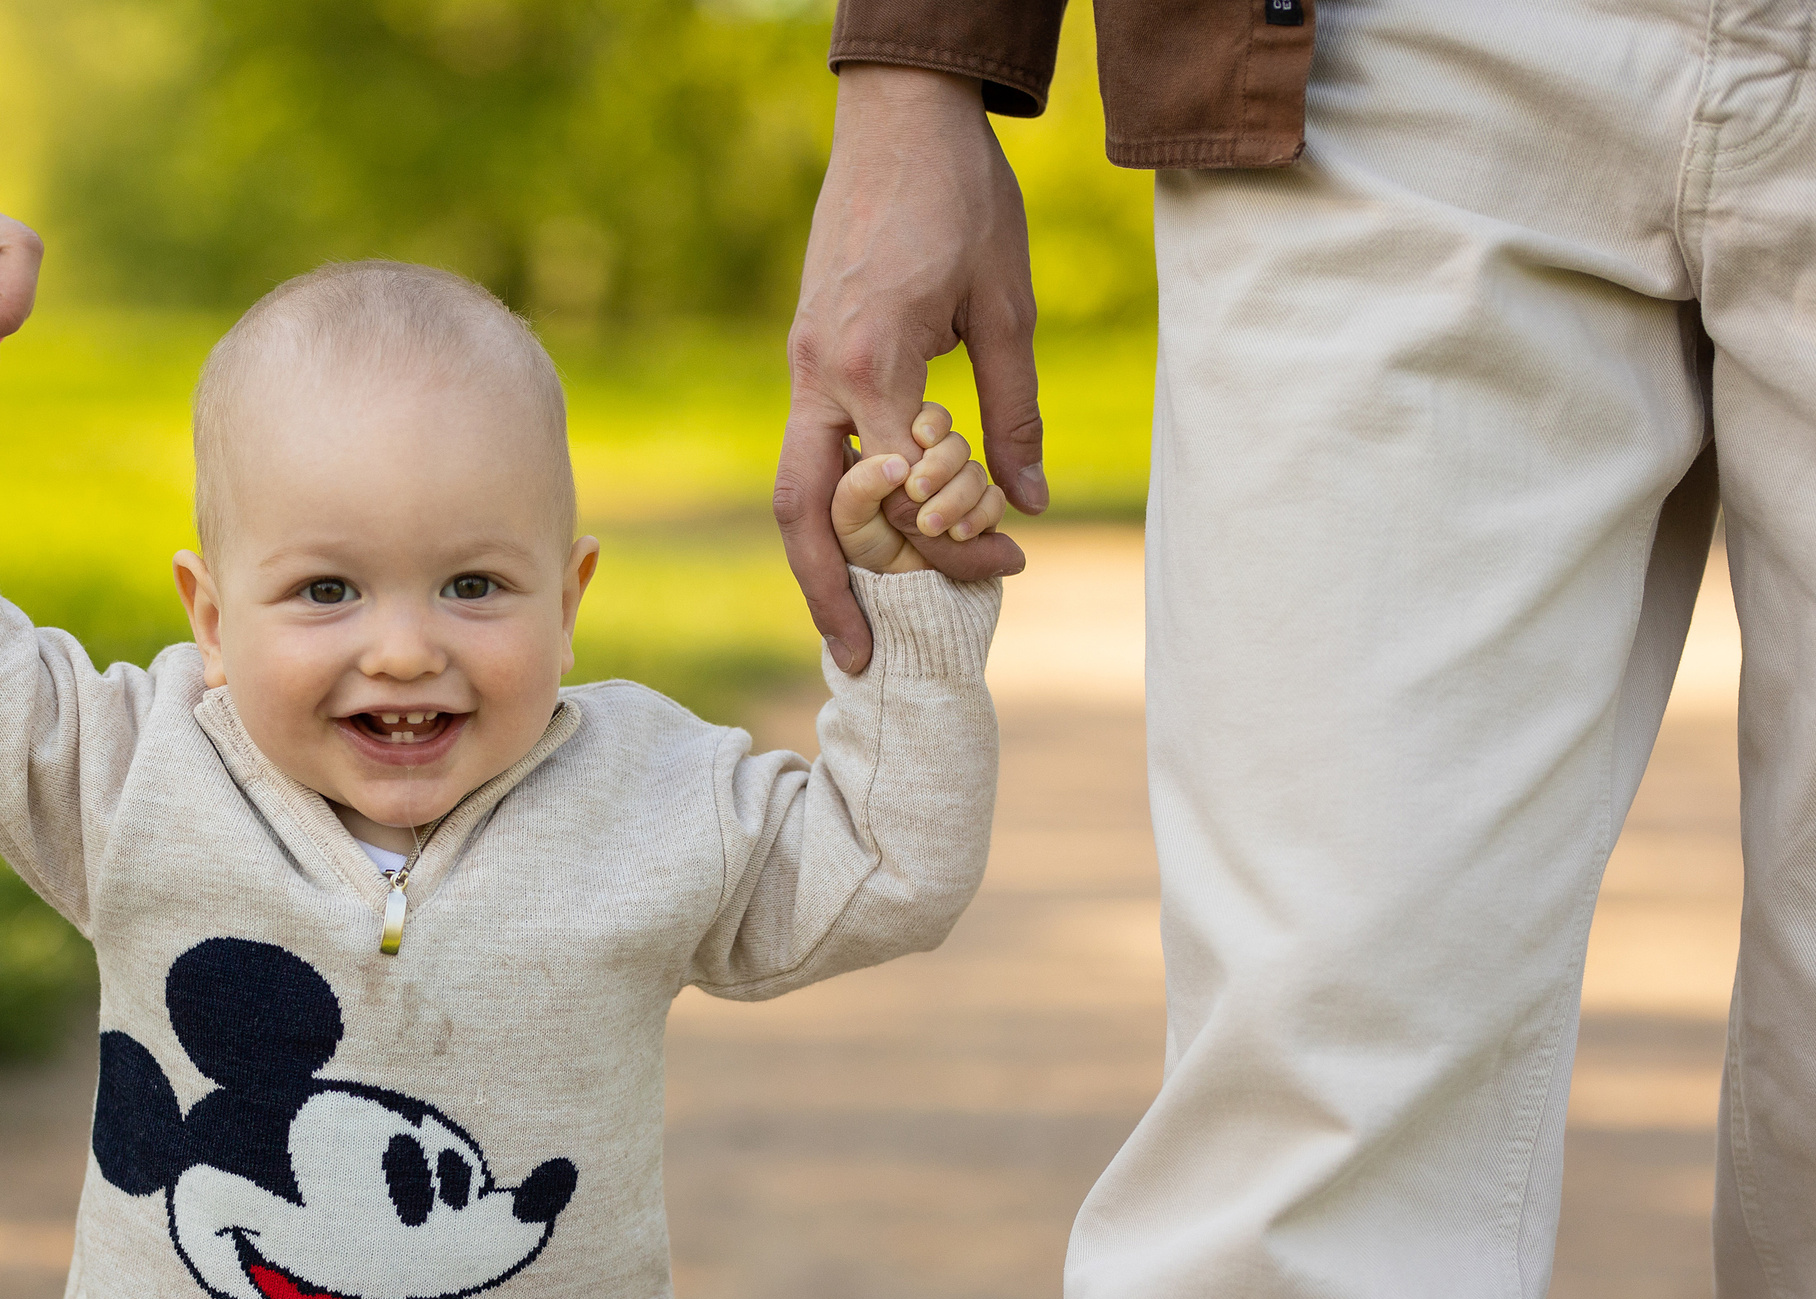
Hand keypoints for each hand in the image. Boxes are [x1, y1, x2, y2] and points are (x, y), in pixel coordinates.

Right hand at [776, 66, 1044, 670]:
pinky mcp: (808, 353)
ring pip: (793, 490)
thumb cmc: (964, 197)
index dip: (951, 545)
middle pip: (803, 514)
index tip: (1007, 564)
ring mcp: (803, 364)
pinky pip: (811, 449)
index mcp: (869, 363)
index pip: (899, 494)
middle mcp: (817, 374)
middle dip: (830, 595)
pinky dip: (836, 504)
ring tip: (852, 625)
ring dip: (820, 562)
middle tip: (864, 663)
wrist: (902, 115)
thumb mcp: (1007, 307)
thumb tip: (1025, 508)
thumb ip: (1013, 410)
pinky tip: (869, 537)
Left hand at [835, 403, 1008, 575]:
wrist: (895, 591)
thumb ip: (860, 486)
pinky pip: (994, 501)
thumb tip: (898, 465)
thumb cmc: (862, 547)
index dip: (931, 422)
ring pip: (975, 473)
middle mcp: (936, 464)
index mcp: (904, 449)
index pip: (927, 418)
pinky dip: (980, 515)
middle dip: (939, 466)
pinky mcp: (981, 513)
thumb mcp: (846, 517)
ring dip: (956, 498)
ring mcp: (961, 488)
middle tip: (916, 492)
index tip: (919, 437)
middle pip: (955, 443)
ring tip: (929, 526)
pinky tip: (958, 533)